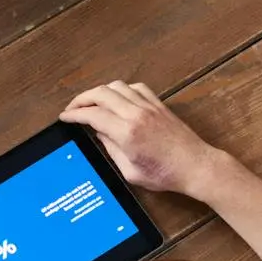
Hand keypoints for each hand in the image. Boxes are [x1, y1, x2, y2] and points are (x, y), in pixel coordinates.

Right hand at [61, 80, 214, 199]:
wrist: (196, 166)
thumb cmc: (167, 174)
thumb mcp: (130, 171)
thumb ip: (111, 150)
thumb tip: (99, 134)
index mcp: (127, 133)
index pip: (92, 115)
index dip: (74, 114)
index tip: (66, 117)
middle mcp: (137, 115)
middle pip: (100, 93)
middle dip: (81, 99)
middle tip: (73, 108)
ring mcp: (149, 107)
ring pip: (117, 86)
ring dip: (100, 91)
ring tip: (92, 102)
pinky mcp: (159, 105)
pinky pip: (136, 88)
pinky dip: (122, 89)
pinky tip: (118, 98)